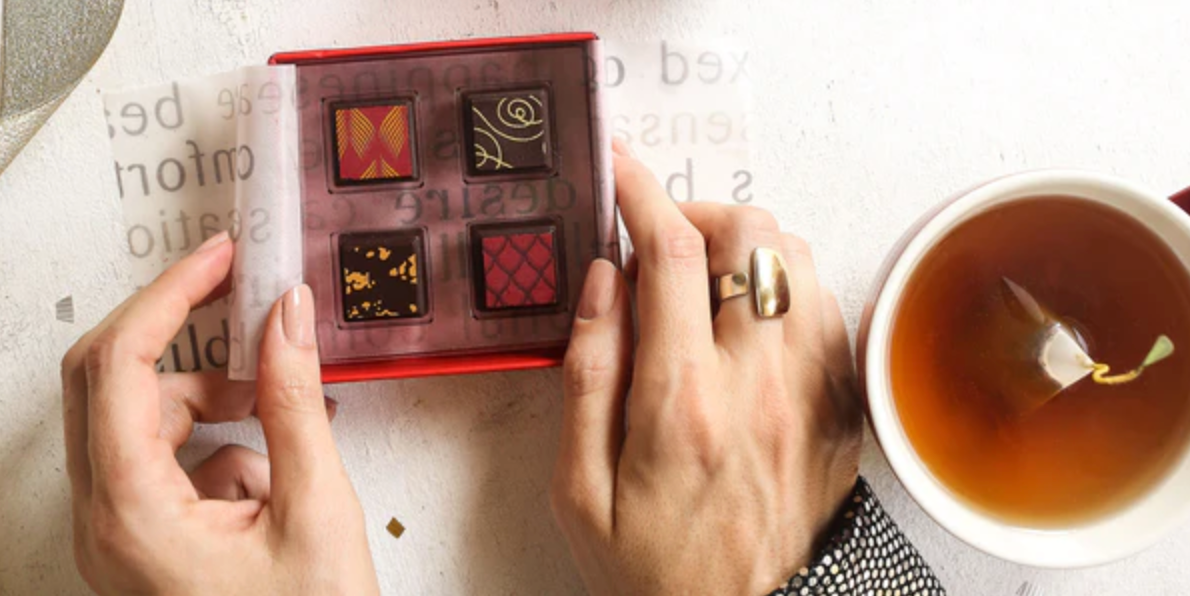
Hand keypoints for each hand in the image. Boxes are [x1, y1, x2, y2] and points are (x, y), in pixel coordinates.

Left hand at [62, 232, 378, 595]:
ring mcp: (118, 534)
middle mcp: (105, 524)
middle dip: (177, 331)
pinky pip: (163, 456)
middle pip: (109, 382)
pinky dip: (216, 442)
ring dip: (209, 397)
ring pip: (140, 417)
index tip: (219, 259)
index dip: (169, 297)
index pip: (121, 369)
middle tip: (236, 289)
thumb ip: (294, 403)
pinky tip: (270, 474)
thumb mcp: (317, 513)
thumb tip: (286, 317)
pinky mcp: (142, 538)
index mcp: (131, 517)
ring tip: (280, 420)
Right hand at [551, 145, 863, 594]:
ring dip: (745, 245)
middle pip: (750, 234)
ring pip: (797, 259)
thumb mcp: (578, 489)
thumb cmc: (650, 570)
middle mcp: (758, 386)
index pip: (672, 254)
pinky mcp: (838, 408)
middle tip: (659, 236)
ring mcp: (809, 394)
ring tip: (703, 276)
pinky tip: (748, 316)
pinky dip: (784, 286)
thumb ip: (588, 373)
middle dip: (697, 208)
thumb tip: (606, 281)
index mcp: (682, 403)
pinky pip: (825, 306)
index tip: (621, 172)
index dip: (641, 194)